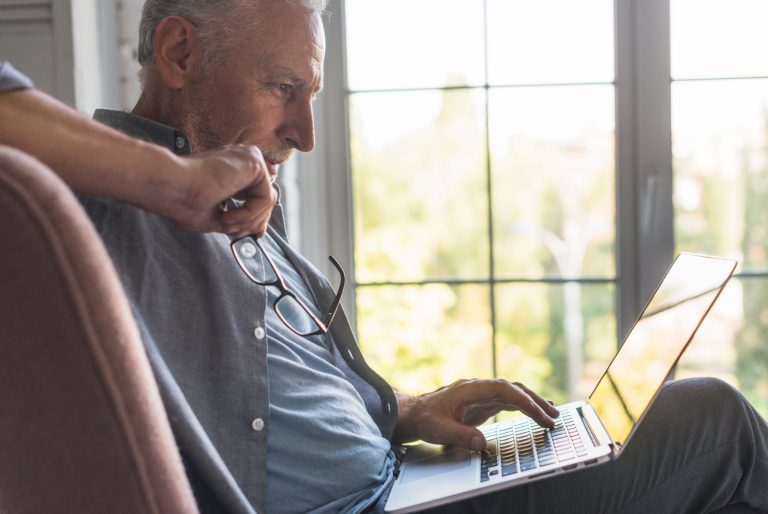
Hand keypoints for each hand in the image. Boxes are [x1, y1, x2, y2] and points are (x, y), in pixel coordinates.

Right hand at [149, 144, 276, 236]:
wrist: (172, 187)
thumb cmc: (184, 200)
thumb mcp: (217, 215)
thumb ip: (240, 219)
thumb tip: (259, 231)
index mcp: (233, 170)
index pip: (257, 193)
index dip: (258, 217)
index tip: (254, 235)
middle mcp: (243, 161)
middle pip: (265, 198)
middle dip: (253, 222)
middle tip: (232, 231)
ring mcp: (249, 159)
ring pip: (267, 201)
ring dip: (247, 221)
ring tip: (225, 222)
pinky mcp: (254, 163)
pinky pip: (266, 198)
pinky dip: (249, 214)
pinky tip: (228, 216)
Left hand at [393, 379, 559, 451]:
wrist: (414, 413)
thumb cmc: (425, 418)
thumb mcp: (439, 430)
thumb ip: (460, 436)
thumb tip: (482, 444)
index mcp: (470, 389)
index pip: (503, 390)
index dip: (523, 400)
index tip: (538, 413)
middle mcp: (479, 388)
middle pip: (513, 389)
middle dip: (535, 401)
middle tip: (553, 417)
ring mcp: (482, 394)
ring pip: (513, 394)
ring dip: (532, 403)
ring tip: (552, 416)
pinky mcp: (483, 403)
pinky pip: (508, 401)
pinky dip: (523, 406)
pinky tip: (536, 412)